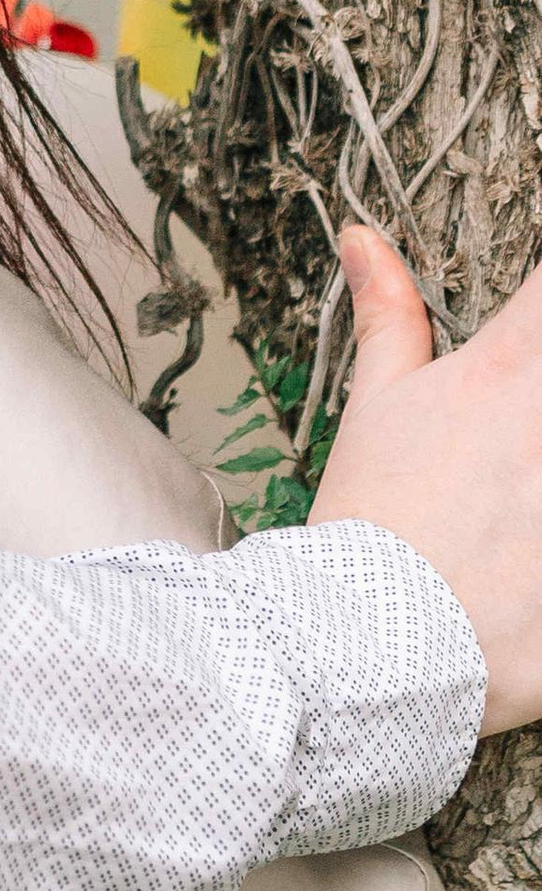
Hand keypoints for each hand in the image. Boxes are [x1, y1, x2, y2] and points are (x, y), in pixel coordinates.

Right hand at [317, 223, 541, 731]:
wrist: (369, 649)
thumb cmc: (375, 528)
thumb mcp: (376, 410)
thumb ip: (388, 317)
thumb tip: (366, 241)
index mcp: (515, 369)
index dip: (540, 315)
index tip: (530, 338)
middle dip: (541, 408)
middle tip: (517, 453)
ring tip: (524, 503)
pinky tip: (533, 556)